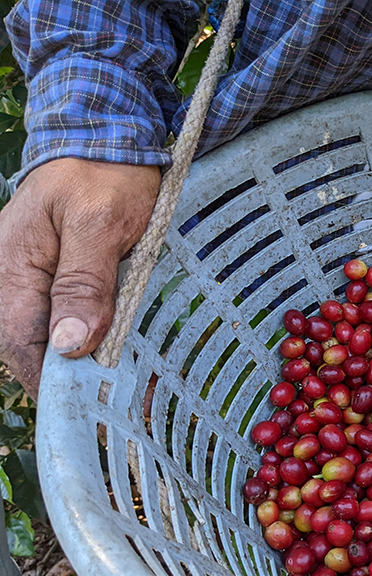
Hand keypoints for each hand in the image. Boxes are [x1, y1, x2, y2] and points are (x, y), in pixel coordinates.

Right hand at [0, 158, 159, 397]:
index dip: (55, 381)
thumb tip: (69, 344)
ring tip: (128, 392)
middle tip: (121, 407)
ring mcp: (29, 281)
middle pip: (31, 349)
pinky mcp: (51, 282)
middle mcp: (10, 280)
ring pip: (48, 340)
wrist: (107, 140)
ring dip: (84, 366)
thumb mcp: (100, 224)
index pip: (21, 343)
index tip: (94, 408)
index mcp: (11, 267)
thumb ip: (84, 282)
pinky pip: (63, 322)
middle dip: (74, 381)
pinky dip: (90, 343)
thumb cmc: (103, 175)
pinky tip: (118, 361)